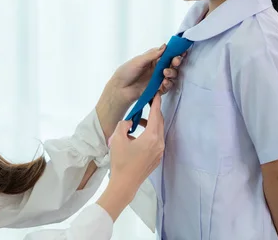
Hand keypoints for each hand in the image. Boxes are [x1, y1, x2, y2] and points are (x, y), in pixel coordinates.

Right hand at [96, 93, 164, 221]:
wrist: (125, 184)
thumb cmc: (120, 161)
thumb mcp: (118, 138)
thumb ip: (124, 124)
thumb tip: (130, 121)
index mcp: (152, 137)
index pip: (156, 114)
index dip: (156, 102)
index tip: (156, 92)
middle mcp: (159, 143)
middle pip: (159, 122)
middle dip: (154, 112)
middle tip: (147, 103)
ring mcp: (160, 152)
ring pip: (158, 132)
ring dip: (150, 124)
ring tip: (137, 122)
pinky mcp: (157, 158)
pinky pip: (156, 140)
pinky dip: (150, 134)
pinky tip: (138, 136)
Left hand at [109, 44, 182, 109]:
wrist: (120, 89)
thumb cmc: (126, 72)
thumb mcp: (138, 61)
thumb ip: (152, 55)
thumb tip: (165, 46)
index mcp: (152, 58)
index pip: (166, 54)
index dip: (175, 52)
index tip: (182, 51)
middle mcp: (157, 67)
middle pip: (172, 64)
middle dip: (176, 62)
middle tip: (175, 62)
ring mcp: (158, 78)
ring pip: (172, 74)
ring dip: (172, 73)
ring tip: (165, 74)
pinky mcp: (158, 88)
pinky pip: (168, 86)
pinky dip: (168, 84)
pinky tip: (164, 82)